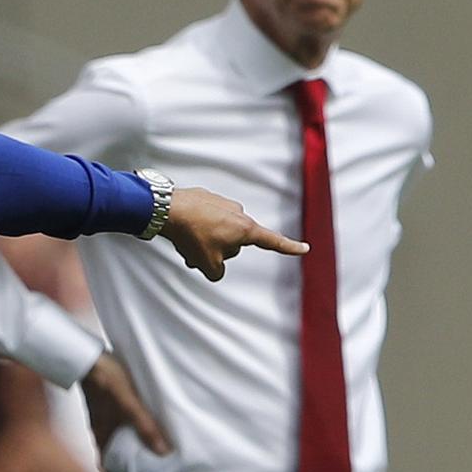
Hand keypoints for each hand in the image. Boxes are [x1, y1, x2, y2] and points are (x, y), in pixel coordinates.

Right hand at [81, 352, 169, 455]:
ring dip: (130, 437)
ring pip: (116, 434)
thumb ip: (144, 427)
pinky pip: (117, 419)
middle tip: (150, 456)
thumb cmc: (106, 380)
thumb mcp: (129, 404)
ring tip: (150, 436)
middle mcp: (99, 429)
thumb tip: (163, 452)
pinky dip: (127, 422)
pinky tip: (139, 414)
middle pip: (113, 450)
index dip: (120, 471)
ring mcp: (100, 415)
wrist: (89, 357)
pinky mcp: (103, 402)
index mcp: (102, 435)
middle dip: (129, 455)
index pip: (107, 464)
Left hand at [160, 187, 307, 280]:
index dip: (289, 248)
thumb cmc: (191, 235)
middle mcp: (238, 213)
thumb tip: (216, 269)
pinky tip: (181, 230)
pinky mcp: (206, 199)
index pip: (272, 242)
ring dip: (204, 242)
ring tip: (186, 242)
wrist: (168, 209)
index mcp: (245, 229)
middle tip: (198, 253)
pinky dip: (196, 229)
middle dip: (217, 252)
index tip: (304, 248)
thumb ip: (218, 273)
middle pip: (233, 244)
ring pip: (217, 233)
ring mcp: (221, 204)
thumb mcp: (208, 265)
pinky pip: (205, 221)